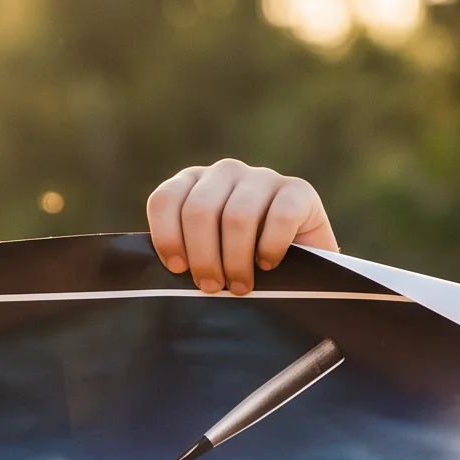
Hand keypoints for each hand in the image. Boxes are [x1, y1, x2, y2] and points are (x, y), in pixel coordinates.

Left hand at [146, 159, 336, 295]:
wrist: (303, 265)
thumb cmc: (242, 265)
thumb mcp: (206, 254)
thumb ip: (184, 254)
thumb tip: (157, 275)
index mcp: (193, 183)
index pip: (166, 200)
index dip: (166, 236)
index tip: (177, 269)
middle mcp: (226, 172)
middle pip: (200, 210)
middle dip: (203, 256)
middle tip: (211, 287)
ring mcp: (263, 177)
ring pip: (237, 216)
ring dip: (236, 260)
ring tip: (239, 287)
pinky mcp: (299, 190)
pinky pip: (279, 217)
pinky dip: (270, 247)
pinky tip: (268, 265)